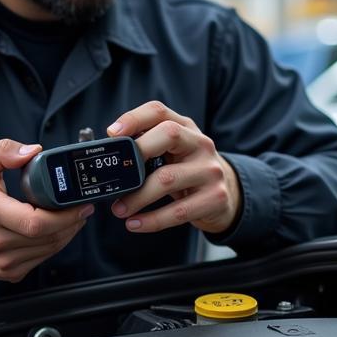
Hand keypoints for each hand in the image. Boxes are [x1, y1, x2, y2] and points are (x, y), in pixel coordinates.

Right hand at [0, 139, 92, 281]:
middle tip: (82, 208)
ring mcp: (0, 261)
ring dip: (67, 233)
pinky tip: (55, 230)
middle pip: (47, 237)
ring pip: (48, 250)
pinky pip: (41, 260)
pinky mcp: (7, 272)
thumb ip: (4, 150)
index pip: (36, 222)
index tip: (80, 204)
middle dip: (72, 222)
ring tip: (72, 217)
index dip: (65, 216)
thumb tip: (34, 151)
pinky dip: (53, 245)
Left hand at [106, 102, 241, 235]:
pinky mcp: (215, 197)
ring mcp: (210, 170)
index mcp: (186, 128)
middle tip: (116, 175)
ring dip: (138, 197)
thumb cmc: (188, 171)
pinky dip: (153, 220)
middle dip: (137, 152)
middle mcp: (201, 144)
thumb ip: (148, 148)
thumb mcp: (173, 153)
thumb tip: (110, 156)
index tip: (112, 133)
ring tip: (119, 209)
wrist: (226, 195)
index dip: (134, 118)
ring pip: (168, 178)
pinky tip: (135, 224)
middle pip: (168, 134)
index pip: (159, 112)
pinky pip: (178, 211)